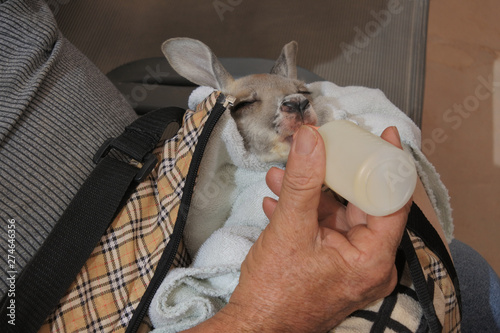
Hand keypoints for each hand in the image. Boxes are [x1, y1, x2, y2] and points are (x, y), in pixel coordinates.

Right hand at [188, 126, 410, 331]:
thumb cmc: (275, 293)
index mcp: (372, 258)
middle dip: (334, 175)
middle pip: (362, 203)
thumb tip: (311, 139)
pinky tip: (278, 200)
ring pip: (336, 215)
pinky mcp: (331, 267)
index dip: (388, 163)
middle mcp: (368, 264)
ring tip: (282, 176)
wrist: (255, 328)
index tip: (383, 136)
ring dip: (309, 193)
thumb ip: (303, 181)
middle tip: (324, 149)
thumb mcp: (289, 228)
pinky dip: (304, 213)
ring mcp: (349, 266)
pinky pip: (324, 230)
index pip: (393, 200)